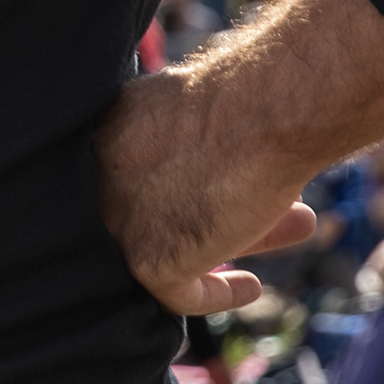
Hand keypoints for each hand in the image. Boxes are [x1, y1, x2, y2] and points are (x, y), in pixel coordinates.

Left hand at [95, 69, 320, 316]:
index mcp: (107, 131)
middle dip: (208, 208)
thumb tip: (202, 142)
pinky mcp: (145, 258)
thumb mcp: (196, 103)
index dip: (177, 184)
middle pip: (151, 207)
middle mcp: (98, 176)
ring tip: (285, 231)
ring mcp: (117, 218)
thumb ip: (181, 130)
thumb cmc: (249, 90)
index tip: (216, 187)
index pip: (132, 172)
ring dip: (228, 241)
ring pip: (166, 245)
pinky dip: (213, 293)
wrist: (268, 107)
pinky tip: (248, 287)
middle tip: (256, 207)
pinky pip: (174, 292)